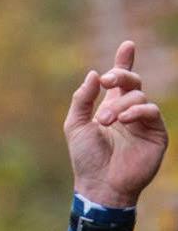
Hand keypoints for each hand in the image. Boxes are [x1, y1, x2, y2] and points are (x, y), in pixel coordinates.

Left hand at [65, 40, 167, 208]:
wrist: (99, 185)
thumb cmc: (86, 159)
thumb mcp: (76, 126)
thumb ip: (82, 100)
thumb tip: (94, 73)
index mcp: (110, 107)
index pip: (120, 81)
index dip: (124, 62)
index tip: (127, 45)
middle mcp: (129, 111)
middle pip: (132, 81)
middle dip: (120, 76)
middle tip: (106, 82)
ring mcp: (143, 121)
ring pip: (139, 96)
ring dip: (120, 105)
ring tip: (105, 121)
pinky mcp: (156, 133)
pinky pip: (151, 111)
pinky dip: (136, 111)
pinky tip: (123, 120)